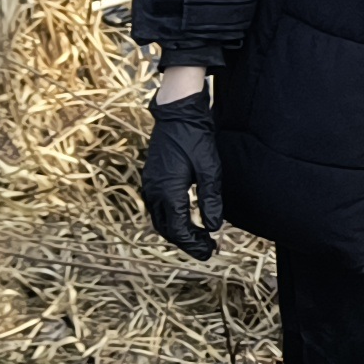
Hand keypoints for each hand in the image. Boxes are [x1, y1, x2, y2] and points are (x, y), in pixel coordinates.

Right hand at [141, 92, 222, 259]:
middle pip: (167, 229)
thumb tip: (213, 227)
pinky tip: (184, 219)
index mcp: (168, 191)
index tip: (211, 251)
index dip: (194, 244)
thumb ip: (211, 200)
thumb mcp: (210, 169)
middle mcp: (154, 191)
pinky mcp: (151, 178)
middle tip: (207, 249)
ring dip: (177, 232)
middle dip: (187, 242)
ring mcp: (150, 184)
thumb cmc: (195, 138)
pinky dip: (170, 219)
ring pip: (160, 220)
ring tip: (198, 238)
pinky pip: (157, 208)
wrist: (178, 113)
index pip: (179, 230)